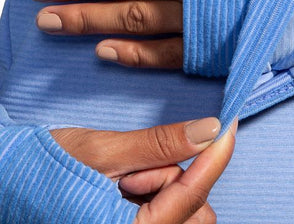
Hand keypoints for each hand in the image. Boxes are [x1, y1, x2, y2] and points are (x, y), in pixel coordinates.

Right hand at [51, 117, 236, 223]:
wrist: (9, 185)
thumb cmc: (43, 172)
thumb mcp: (101, 154)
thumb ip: (158, 146)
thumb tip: (208, 131)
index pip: (191, 194)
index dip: (214, 155)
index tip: (227, 125)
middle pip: (194, 210)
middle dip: (173, 179)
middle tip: (133, 168)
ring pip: (183, 209)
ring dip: (163, 185)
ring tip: (123, 179)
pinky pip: (168, 211)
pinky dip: (155, 191)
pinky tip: (125, 188)